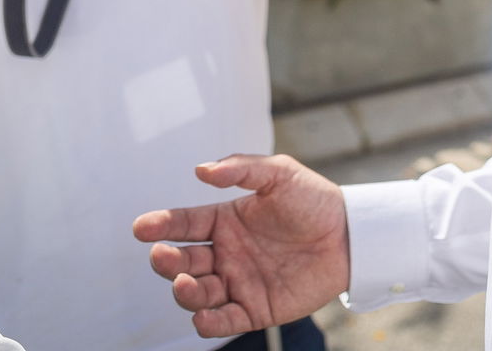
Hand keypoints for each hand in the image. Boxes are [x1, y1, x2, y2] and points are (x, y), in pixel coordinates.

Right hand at [132, 153, 348, 338]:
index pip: (185, 224)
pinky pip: (225, 321)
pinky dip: (209, 323)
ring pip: (198, 294)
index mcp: (226, 220)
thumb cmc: (314, 199)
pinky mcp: (256, 309)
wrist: (349, 234)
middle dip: (166, 261)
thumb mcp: (279, 173)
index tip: (142, 227)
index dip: (161, 225)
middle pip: (183, 261)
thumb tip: (201, 170)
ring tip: (185, 283)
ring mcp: (239, 282)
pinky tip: (201, 317)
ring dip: (185, 292)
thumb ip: (241, 168)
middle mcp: (227, 253)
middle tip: (162, 257)